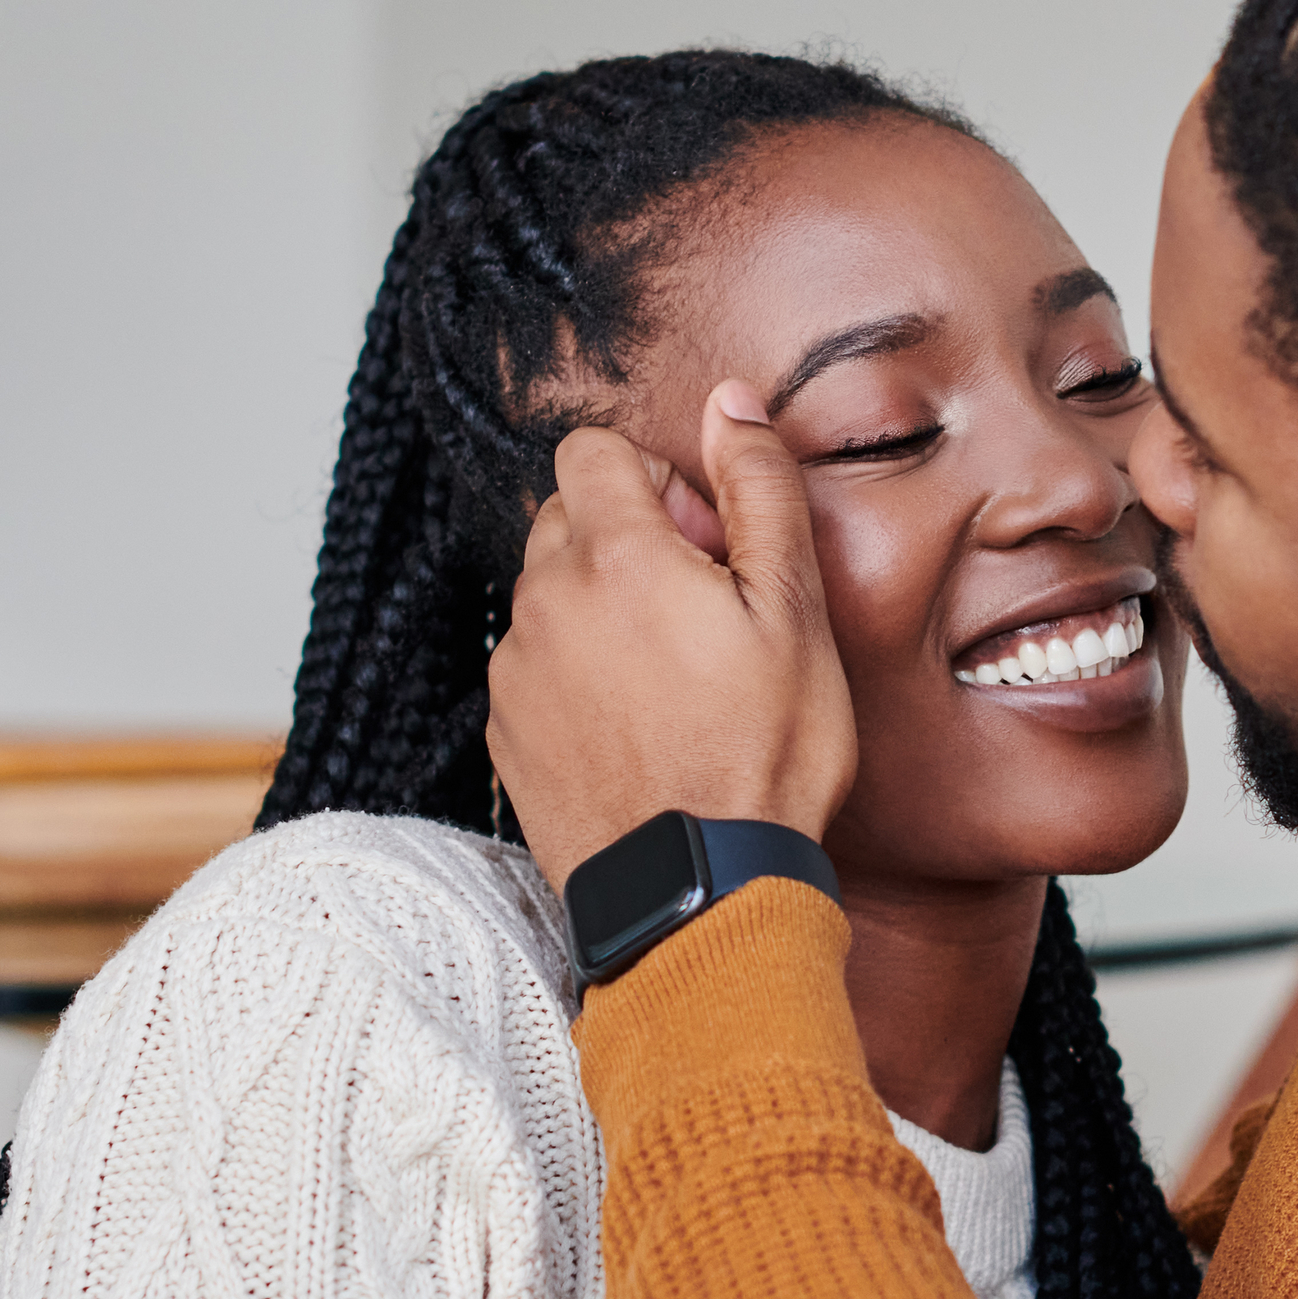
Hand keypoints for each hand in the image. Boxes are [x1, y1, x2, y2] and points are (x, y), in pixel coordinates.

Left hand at [488, 381, 858, 889]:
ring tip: (672, 679)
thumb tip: (732, 403)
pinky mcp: (504, 732)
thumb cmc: (763, 756)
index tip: (704, 542)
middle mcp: (545, 600)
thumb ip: (757, 490)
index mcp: (614, 555)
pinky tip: (637, 726)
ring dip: (599, 609)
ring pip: (548, 594)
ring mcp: (515, 671)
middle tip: (700, 610)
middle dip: (627, 538)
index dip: (655, 479)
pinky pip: (533, 665)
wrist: (699, 895)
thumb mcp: (794, 611)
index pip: (591, 449)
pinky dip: (576, 674)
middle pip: (566, 518)